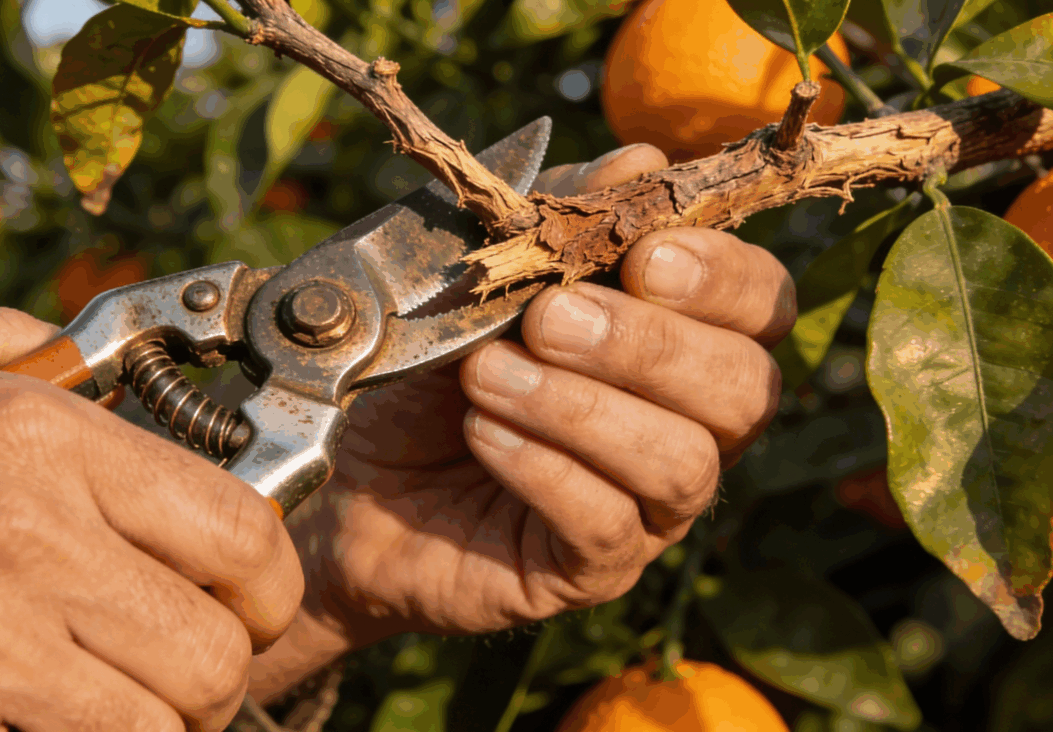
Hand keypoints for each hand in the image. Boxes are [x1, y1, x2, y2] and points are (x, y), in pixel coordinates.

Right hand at [0, 303, 302, 731]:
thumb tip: (93, 354)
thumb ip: (16, 343)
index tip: (255, 599)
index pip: (240, 534)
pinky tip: (26, 724)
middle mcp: (24, 547)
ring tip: (110, 704)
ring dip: (146, 728)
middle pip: (210, 655)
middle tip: (176, 668)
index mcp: (41, 445)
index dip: (270, 584)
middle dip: (211, 676)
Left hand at [248, 144, 795, 698]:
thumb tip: (643, 159)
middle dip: (651, 344)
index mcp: (677, 339)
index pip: (760, 306)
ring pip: (683, 463)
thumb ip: (560, 220)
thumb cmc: (425, 366)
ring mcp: (646, 507)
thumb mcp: (480, 277)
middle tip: (550, 318)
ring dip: (581, 407)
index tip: (644, 253)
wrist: (348, 474)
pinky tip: (480, 432)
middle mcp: (685, 425)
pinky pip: (608, 525)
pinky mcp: (591, 568)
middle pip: (745, 390)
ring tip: (487, 375)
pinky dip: (542, 467)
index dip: (723, 277)